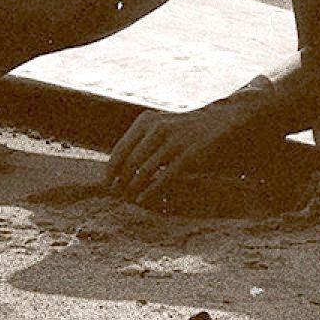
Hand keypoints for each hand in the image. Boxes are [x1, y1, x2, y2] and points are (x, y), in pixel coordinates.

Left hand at [105, 99, 250, 205]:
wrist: (215, 121)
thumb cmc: (180, 129)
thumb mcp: (158, 127)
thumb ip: (139, 143)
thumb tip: (115, 169)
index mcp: (145, 121)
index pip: (121, 149)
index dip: (110, 169)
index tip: (105, 184)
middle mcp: (157, 129)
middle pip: (131, 161)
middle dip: (121, 181)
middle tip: (116, 195)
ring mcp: (173, 142)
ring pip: (146, 170)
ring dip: (134, 187)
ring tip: (128, 198)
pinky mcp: (188, 155)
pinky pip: (165, 177)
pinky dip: (151, 189)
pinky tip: (143, 198)